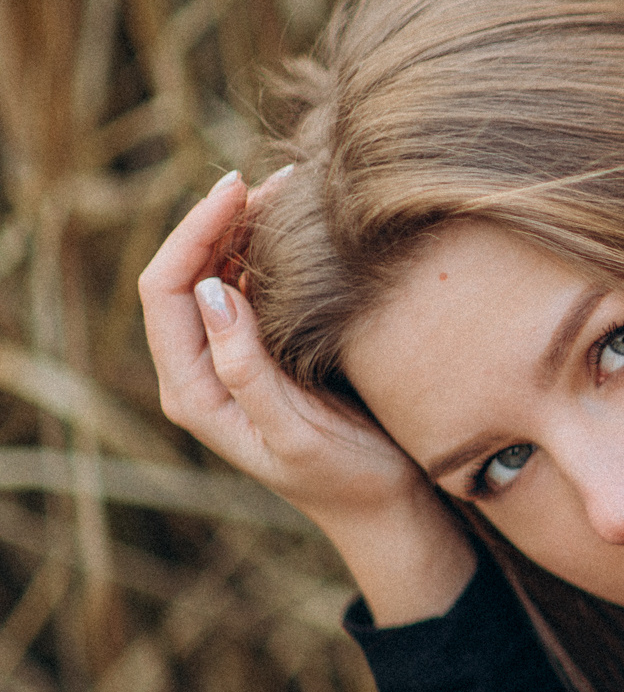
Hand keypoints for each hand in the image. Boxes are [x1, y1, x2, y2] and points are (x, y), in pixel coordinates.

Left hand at [138, 169, 473, 620]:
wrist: (389, 511)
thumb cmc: (350, 479)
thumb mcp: (296, 432)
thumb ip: (245, 367)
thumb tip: (212, 292)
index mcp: (193, 391)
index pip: (166, 290)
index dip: (194, 231)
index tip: (240, 188)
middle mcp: (200, 370)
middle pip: (185, 273)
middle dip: (219, 220)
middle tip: (274, 180)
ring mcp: (230, 360)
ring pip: (216, 275)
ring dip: (243, 230)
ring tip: (289, 193)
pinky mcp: (264, 355)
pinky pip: (249, 289)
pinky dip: (267, 251)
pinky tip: (301, 229)